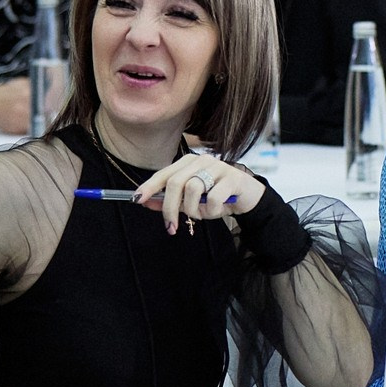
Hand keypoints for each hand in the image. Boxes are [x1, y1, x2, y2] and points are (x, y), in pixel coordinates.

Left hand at [133, 134, 268, 234]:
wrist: (249, 197)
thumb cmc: (218, 197)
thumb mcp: (191, 201)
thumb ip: (170, 201)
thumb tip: (146, 203)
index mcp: (189, 162)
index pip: (164, 173)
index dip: (149, 187)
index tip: (137, 200)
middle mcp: (202, 160)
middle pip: (175, 182)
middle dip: (169, 207)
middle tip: (170, 226)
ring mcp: (218, 167)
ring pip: (193, 189)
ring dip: (193, 210)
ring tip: (200, 215)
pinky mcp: (232, 178)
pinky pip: (213, 198)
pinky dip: (211, 211)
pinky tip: (217, 211)